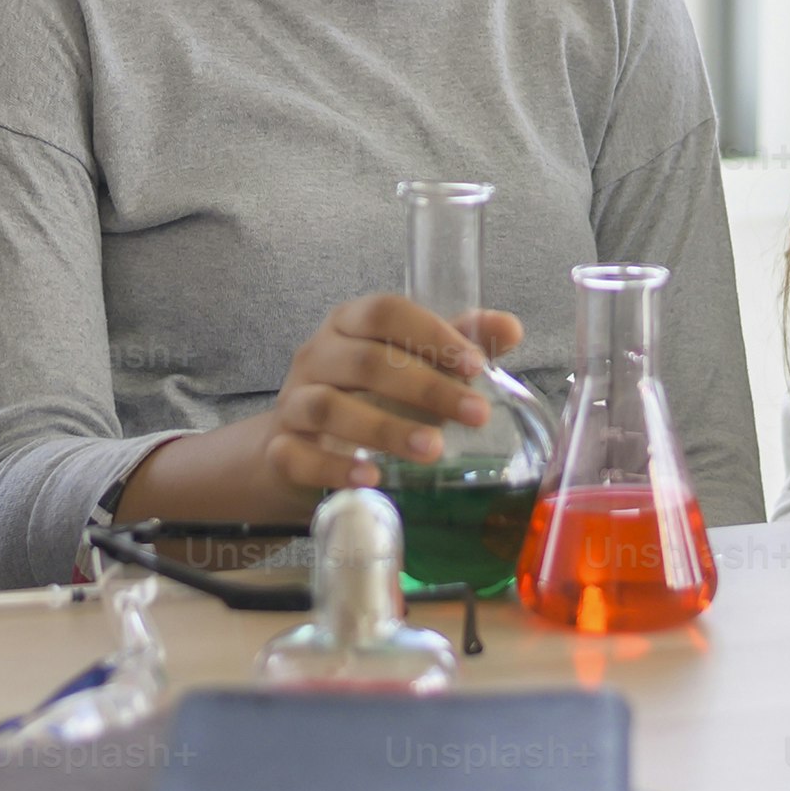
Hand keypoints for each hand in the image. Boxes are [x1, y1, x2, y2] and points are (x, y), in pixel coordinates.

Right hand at [258, 293, 525, 495]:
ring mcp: (292, 404)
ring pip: (329, 407)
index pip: (384, 312)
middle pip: (365, 361)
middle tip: (475, 415)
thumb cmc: (365, 396)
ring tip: (433, 449)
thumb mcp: (410, 364)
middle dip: (425, 388)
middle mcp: (315, 356)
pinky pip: (298, 456)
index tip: (476, 365)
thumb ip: (457, 342)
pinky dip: (335, 467)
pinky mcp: (279, 450)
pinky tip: (373, 478)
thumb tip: (510, 327)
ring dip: (385, 428)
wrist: (299, 448)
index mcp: (348, 325)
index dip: (430, 334)